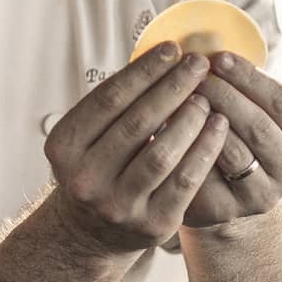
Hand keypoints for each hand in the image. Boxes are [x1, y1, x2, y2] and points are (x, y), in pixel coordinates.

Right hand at [46, 43, 229, 254]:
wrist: (92, 232)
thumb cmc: (97, 168)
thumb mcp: (88, 137)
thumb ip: (115, 105)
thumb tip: (164, 57)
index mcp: (63, 148)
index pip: (108, 99)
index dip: (143, 71)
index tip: (172, 49)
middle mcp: (84, 178)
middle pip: (136, 123)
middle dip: (172, 88)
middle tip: (198, 64)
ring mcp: (117, 204)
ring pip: (162, 153)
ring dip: (190, 119)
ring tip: (208, 96)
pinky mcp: (150, 224)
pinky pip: (185, 181)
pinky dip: (205, 150)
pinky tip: (218, 127)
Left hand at [180, 51, 281, 226]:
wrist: (213, 195)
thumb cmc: (227, 138)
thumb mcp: (243, 111)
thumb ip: (236, 85)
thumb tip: (206, 40)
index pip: (281, 101)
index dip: (249, 77)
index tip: (217, 56)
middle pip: (258, 125)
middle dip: (223, 94)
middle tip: (191, 74)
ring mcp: (262, 194)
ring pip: (233, 150)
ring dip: (202, 120)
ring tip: (176, 96)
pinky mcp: (227, 210)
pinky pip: (204, 174)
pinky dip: (185, 148)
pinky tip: (164, 129)